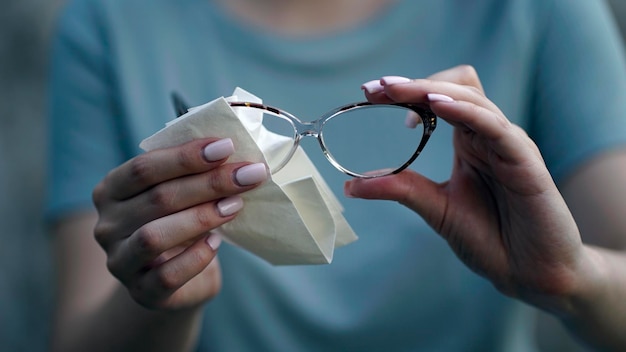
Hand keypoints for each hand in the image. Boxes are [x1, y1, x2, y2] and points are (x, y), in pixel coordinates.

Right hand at [92, 138, 267, 309]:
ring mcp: (120, 261)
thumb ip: (192, 173)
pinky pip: (168, 275)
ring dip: (201, 217)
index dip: (185, 156)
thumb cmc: (179, 224)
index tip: (227, 147)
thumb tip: (231, 152)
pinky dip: (197, 257)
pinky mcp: (141, 292)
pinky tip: (217, 243)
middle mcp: (107, 225)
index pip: (143, 168)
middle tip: (248, 174)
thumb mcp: (179, 195)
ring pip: (155, 236)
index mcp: (111, 191)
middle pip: (157, 198)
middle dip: (209, 183)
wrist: (174, 281)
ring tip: (235, 205)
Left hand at [347, 66, 593, 312]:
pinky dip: (465, 111)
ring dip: (431, 89)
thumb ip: (400, 189)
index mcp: (468, 142)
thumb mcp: (435, 208)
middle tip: (376, 88)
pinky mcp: (525, 160)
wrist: (528, 273)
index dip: (406, 92)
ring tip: (396, 90)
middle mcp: (487, 135)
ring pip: (472, 98)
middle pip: (454, 87)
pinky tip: (437, 106)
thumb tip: (351, 185)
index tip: (369, 94)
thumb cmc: (489, 238)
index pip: (438, 98)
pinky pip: (495, 126)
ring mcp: (508, 144)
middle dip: (412, 84)